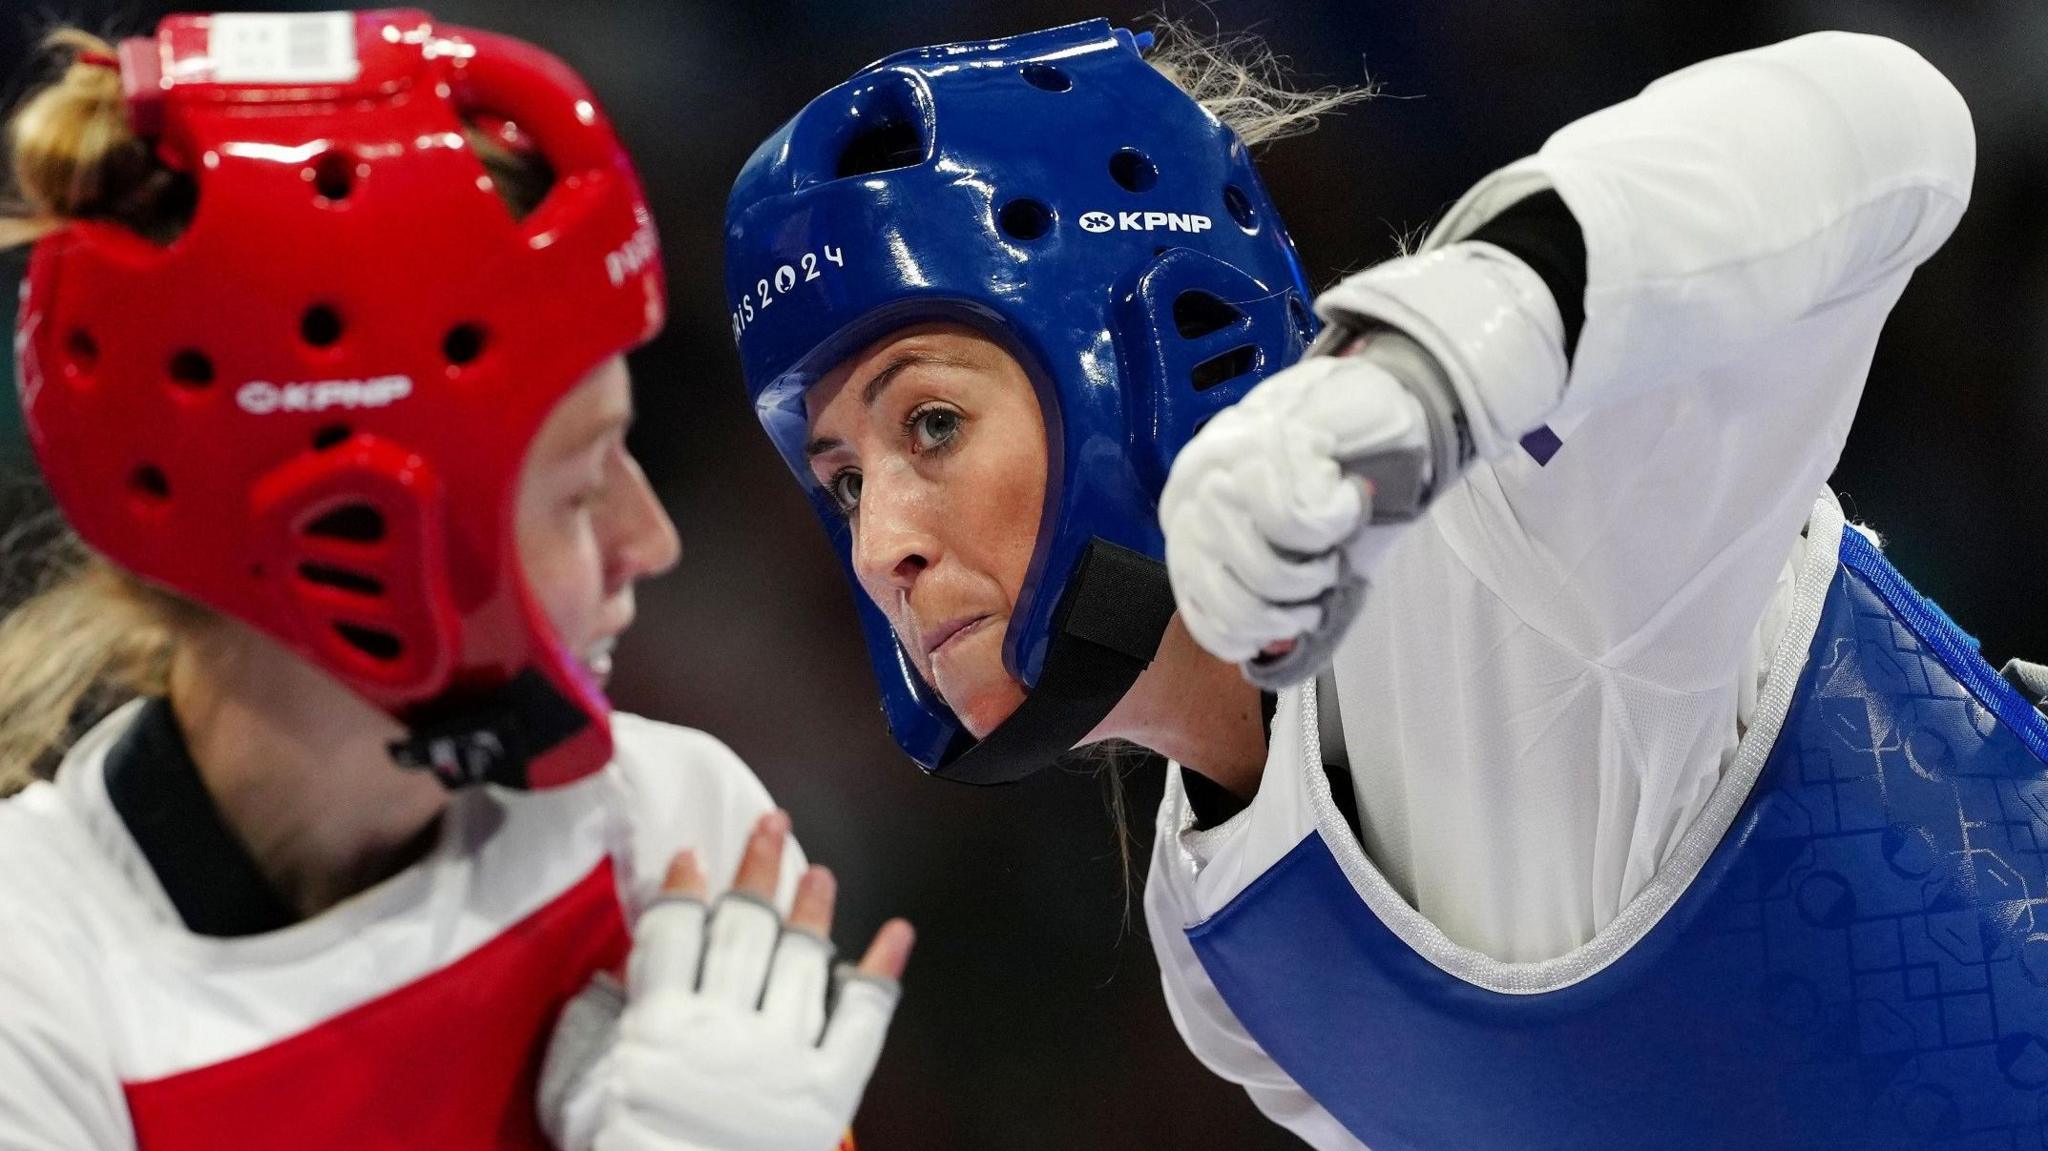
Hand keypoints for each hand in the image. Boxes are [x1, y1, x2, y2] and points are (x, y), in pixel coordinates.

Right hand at [591, 811, 913, 1150]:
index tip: (693, 855)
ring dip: (813, 908)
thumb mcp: (578, 1099)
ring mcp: (783, 1056)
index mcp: (660, 1027)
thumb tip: (608, 977)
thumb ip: (589, 1032)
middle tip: (773, 823)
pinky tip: (898, 933)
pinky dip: (882, 973)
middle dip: (759, 868)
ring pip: (803, 959)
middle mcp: (726, 1028)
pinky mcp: (829, 1089)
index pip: (675, 932)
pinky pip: (865, 1020)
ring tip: (819, 873)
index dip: (686, 889)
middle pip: (746, 926)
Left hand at [1159, 349, 1431, 687]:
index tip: (1300, 618)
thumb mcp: (1308, 555)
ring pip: (1263, 570)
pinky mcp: (1262, 439)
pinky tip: (1347, 498)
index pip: (1206, 619)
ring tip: (1336, 541)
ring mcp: (1220, 466)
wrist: (1379, 401)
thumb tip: (1266, 664)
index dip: (1258, 635)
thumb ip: (1284, 609)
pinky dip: (1339, 522)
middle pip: (1235, 605)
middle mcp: (1190, 498)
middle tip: (1324, 577)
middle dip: (1292, 608)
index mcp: (1191, 531)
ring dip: (1319, 567)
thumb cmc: (1339, 482)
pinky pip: (1295, 525)